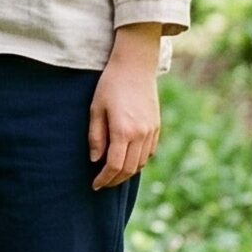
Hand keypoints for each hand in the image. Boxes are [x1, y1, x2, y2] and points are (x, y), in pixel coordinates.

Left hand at [87, 49, 159, 190]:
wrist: (135, 67)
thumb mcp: (96, 109)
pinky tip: (127, 160)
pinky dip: (138, 161)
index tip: (95, 184)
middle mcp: (141, 134)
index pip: (115, 166)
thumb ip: (96, 137)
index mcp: (123, 130)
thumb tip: (95, 160)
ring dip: (127, 172)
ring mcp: (151, 131)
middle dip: (115, 180)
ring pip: (141, 163)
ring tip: (113, 174)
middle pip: (129, 169)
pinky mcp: (156, 127)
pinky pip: (149, 152)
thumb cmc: (110, 85)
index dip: (104, 179)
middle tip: (102, 183)